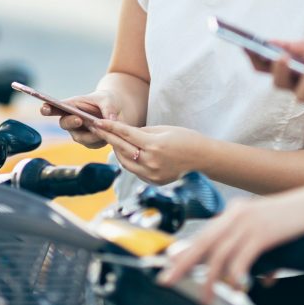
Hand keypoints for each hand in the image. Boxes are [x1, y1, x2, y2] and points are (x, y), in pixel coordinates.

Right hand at [41, 91, 116, 147]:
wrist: (117, 110)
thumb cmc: (107, 101)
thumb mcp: (108, 100)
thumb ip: (108, 108)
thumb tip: (110, 120)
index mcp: (72, 105)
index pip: (56, 107)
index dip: (48, 109)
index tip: (44, 108)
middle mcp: (71, 120)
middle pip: (65, 124)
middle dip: (71, 122)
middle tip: (79, 119)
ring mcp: (79, 132)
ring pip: (80, 137)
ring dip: (90, 135)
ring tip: (101, 130)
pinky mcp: (89, 142)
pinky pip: (92, 144)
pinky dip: (99, 141)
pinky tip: (107, 137)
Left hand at [90, 121, 205, 185]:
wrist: (205, 160)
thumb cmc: (188, 140)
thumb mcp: (165, 130)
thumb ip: (143, 132)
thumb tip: (127, 133)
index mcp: (154, 145)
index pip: (126, 135)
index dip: (110, 128)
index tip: (97, 122)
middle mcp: (151, 162)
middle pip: (122, 149)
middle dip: (109, 138)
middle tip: (98, 129)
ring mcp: (152, 174)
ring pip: (125, 162)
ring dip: (117, 151)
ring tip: (112, 140)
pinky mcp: (154, 182)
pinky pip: (134, 170)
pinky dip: (128, 161)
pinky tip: (126, 153)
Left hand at [159, 191, 303, 300]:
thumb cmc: (293, 219)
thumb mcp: (264, 227)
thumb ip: (251, 246)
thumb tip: (245, 273)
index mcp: (234, 212)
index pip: (203, 235)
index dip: (184, 253)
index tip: (171, 268)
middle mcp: (236, 215)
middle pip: (202, 243)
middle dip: (182, 264)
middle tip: (168, 281)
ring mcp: (248, 223)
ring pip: (219, 255)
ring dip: (209, 280)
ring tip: (205, 298)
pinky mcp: (262, 232)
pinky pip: (242, 258)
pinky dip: (235, 274)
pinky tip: (235, 287)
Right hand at [257, 39, 303, 105]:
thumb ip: (294, 46)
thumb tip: (271, 42)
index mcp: (289, 69)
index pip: (266, 67)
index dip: (254, 59)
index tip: (247, 47)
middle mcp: (296, 84)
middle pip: (278, 83)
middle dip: (278, 70)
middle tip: (282, 57)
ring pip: (300, 95)